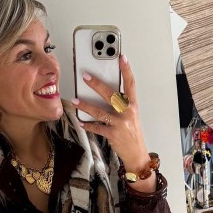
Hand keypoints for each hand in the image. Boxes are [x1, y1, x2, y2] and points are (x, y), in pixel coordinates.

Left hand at [72, 54, 149, 170]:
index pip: (131, 84)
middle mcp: (127, 112)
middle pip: (111, 94)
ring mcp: (120, 124)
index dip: (127, 70)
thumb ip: (122, 105)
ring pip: (100, 112)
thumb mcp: (131, 116)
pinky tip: (81, 121)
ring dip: (86, 106)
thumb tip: (106, 93)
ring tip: (76, 100)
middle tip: (85, 77)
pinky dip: (88, 125)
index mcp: (133, 106)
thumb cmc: (132, 134)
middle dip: (97, 84)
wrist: (136, 154)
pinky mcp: (113, 134)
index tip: (122, 58)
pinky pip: (97, 128)